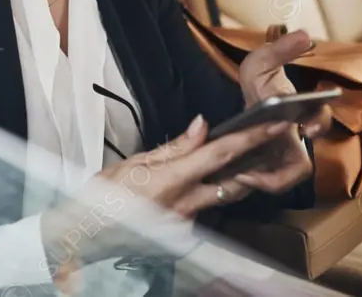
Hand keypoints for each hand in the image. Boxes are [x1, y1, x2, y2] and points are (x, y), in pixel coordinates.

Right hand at [96, 115, 287, 216]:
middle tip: (270, 142)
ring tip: (245, 156)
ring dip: (235, 177)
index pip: (219, 156)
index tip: (274, 126)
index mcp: (170, 182)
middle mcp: (185, 206)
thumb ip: (172, 148)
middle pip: (234, 182)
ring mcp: (187, 222)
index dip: (250, 139)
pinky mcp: (183, 231)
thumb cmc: (102, 197)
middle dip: (255, 162)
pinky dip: (209, 191)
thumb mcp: (133, 163)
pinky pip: (204, 207)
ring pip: (221, 196)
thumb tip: (200, 127)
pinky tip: (204, 180)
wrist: (87, 234)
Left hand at [235, 29, 331, 192]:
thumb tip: (304, 35)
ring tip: (241, 176)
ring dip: (264, 182)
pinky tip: (233, 176)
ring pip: (283, 180)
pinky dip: (252, 183)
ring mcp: (280, 156)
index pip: (320, 121)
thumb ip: (280, 50)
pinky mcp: (264, 168)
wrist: (246, 103)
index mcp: (301, 113)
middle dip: (286, 171)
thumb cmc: (260, 84)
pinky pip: (264, 184)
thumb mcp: (263, 63)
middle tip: (258, 172)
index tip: (307, 126)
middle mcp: (296, 139)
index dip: (318, 124)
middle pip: (301, 164)